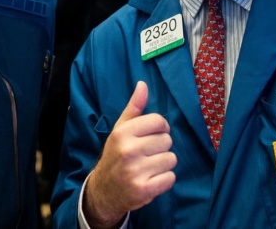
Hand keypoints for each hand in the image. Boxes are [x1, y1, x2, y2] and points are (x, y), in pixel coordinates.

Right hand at [83, 81, 176, 228]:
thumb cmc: (116, 155)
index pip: (159, 121)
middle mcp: (128, 150)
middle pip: (167, 140)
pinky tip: (151, 180)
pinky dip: (164, 180)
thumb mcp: (120, 129)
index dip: (160, 129)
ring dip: (164, 164)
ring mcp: (136, 171)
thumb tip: (143, 84)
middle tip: (146, 154)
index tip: (150, 136)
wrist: (104, 190)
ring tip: (148, 167)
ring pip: (171, 159)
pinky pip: (171, 178)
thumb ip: (134, 107)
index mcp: (123, 132)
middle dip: (161, 147)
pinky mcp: (144, 190)